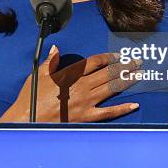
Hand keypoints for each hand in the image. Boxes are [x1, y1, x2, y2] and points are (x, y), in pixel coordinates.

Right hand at [0, 45, 142, 122]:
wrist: (28, 118)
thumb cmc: (32, 97)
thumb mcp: (38, 75)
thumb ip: (51, 61)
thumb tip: (56, 49)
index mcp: (71, 74)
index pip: (95, 62)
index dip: (108, 57)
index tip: (118, 55)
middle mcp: (82, 86)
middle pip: (107, 73)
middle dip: (124, 66)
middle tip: (137, 62)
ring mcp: (86, 102)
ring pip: (111, 89)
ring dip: (126, 81)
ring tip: (139, 75)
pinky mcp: (87, 116)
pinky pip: (109, 112)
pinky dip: (122, 108)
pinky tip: (134, 105)